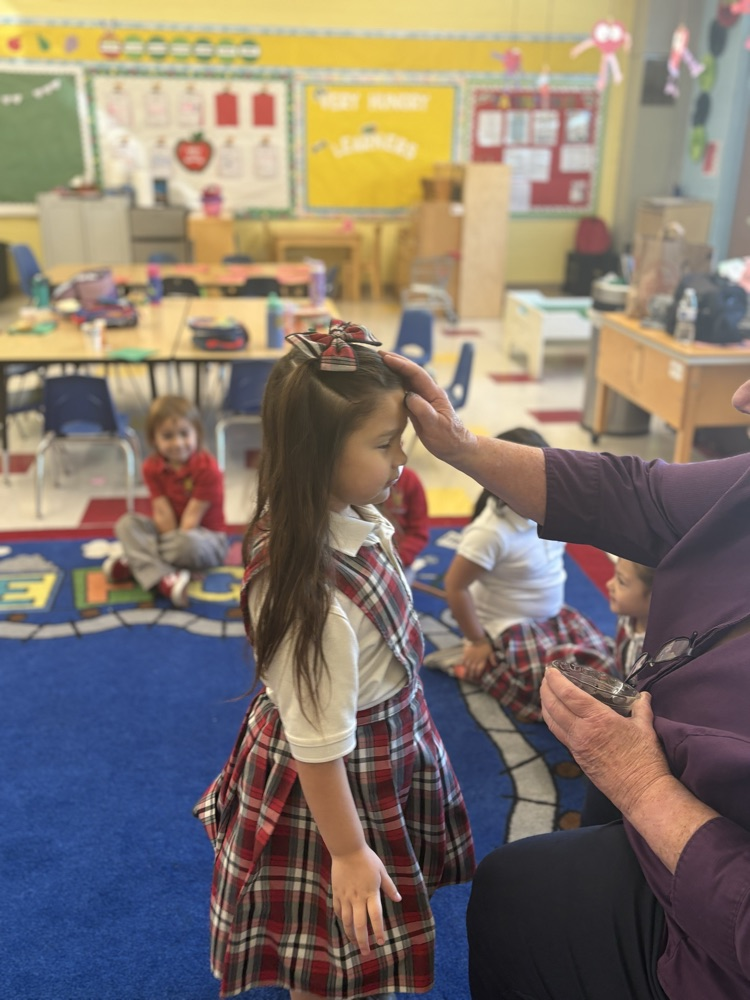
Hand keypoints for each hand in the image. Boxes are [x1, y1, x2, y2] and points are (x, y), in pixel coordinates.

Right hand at [331, 845, 400, 954]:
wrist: (347, 849)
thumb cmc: (367, 859)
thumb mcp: (381, 871)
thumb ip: (389, 887)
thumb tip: (398, 899)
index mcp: (371, 893)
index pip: (375, 917)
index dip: (378, 931)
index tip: (381, 942)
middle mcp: (358, 898)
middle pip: (359, 925)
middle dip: (363, 941)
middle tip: (366, 952)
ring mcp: (345, 897)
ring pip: (347, 921)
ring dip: (351, 935)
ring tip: (355, 944)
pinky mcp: (337, 893)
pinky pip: (338, 911)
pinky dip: (341, 920)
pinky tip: (344, 925)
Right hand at [381, 352, 476, 465]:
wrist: (456, 448)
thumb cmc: (448, 438)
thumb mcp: (436, 425)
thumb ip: (423, 410)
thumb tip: (408, 396)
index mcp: (434, 394)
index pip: (416, 374)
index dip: (401, 365)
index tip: (386, 357)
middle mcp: (429, 393)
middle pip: (411, 372)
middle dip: (396, 361)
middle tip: (379, 353)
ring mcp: (424, 399)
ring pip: (408, 380)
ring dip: (394, 371)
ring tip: (380, 363)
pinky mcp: (418, 407)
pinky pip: (405, 391)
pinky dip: (395, 384)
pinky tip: (386, 382)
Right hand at [461, 638, 496, 681]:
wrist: (478, 639)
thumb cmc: (485, 646)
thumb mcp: (491, 652)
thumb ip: (492, 659)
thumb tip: (495, 665)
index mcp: (482, 661)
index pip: (479, 670)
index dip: (477, 674)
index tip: (477, 677)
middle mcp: (475, 661)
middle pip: (472, 670)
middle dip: (471, 675)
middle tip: (470, 678)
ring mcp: (470, 658)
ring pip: (467, 667)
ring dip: (466, 672)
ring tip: (465, 676)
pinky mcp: (466, 655)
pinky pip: (463, 661)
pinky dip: (462, 665)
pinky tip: (462, 667)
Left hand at [541, 667, 670, 817]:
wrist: (642, 792)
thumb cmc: (646, 760)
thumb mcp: (646, 728)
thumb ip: (642, 708)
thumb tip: (644, 696)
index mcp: (598, 719)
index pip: (569, 695)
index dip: (556, 680)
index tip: (551, 669)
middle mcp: (582, 732)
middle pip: (554, 706)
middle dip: (546, 689)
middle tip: (547, 677)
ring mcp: (577, 746)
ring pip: (551, 722)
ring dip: (545, 704)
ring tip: (546, 693)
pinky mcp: (578, 758)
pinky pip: (559, 734)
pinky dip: (553, 721)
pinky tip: (556, 716)